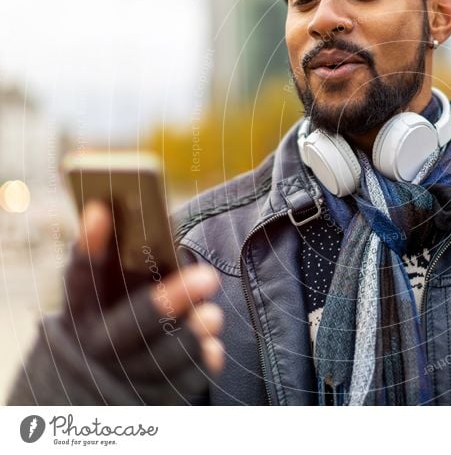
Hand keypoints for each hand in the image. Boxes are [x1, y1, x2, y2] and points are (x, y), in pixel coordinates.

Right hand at [75, 200, 224, 374]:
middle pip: (127, 327)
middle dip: (166, 302)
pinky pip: (179, 385)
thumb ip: (127, 263)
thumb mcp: (112, 292)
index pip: (79, 278)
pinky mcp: (152, 398)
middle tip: (208, 277)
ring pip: (157, 361)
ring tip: (213, 315)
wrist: (101, 381)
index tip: (100, 210)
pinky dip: (199, 365)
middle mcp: (96, 346)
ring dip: (189, 336)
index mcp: (81, 311)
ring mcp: (123, 377)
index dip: (88, 245)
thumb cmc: (119, 312)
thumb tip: (147, 215)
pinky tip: (214, 347)